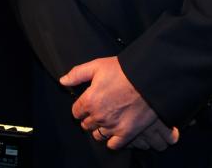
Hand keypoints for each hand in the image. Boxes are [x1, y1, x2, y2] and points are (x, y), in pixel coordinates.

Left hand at [60, 56, 174, 150]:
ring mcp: (112, 126)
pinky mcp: (127, 133)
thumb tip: (63, 81)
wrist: (148, 80)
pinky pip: (113, 144)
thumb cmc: (123, 71)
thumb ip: (77, 74)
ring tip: (105, 122)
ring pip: (97, 135)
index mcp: (89, 100)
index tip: (85, 105)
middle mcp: (98, 116)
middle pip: (86, 124)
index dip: (80, 108)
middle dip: (89, 118)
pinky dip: (111, 141)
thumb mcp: (97, 66)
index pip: (76, 112)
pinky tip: (113, 133)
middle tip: (96, 112)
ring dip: (98, 129)